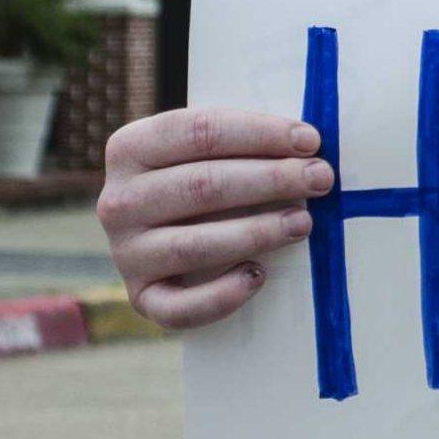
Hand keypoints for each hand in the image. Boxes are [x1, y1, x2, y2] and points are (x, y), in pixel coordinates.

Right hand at [97, 107, 332, 328]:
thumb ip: (243, 141)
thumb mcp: (209, 149)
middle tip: (320, 178)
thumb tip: (307, 144)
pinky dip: (220, 296)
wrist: (164, 231)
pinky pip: (178, 307)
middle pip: (202, 186)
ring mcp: (126, 253)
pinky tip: (258, 276)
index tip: (310, 140)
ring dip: (256, 233)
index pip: (199, 131)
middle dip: (270, 180)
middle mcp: (118, 201)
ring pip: (193, 245)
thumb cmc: (201, 177)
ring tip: (303, 223)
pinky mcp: (141, 297)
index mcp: (131, 147)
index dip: (259, 133)